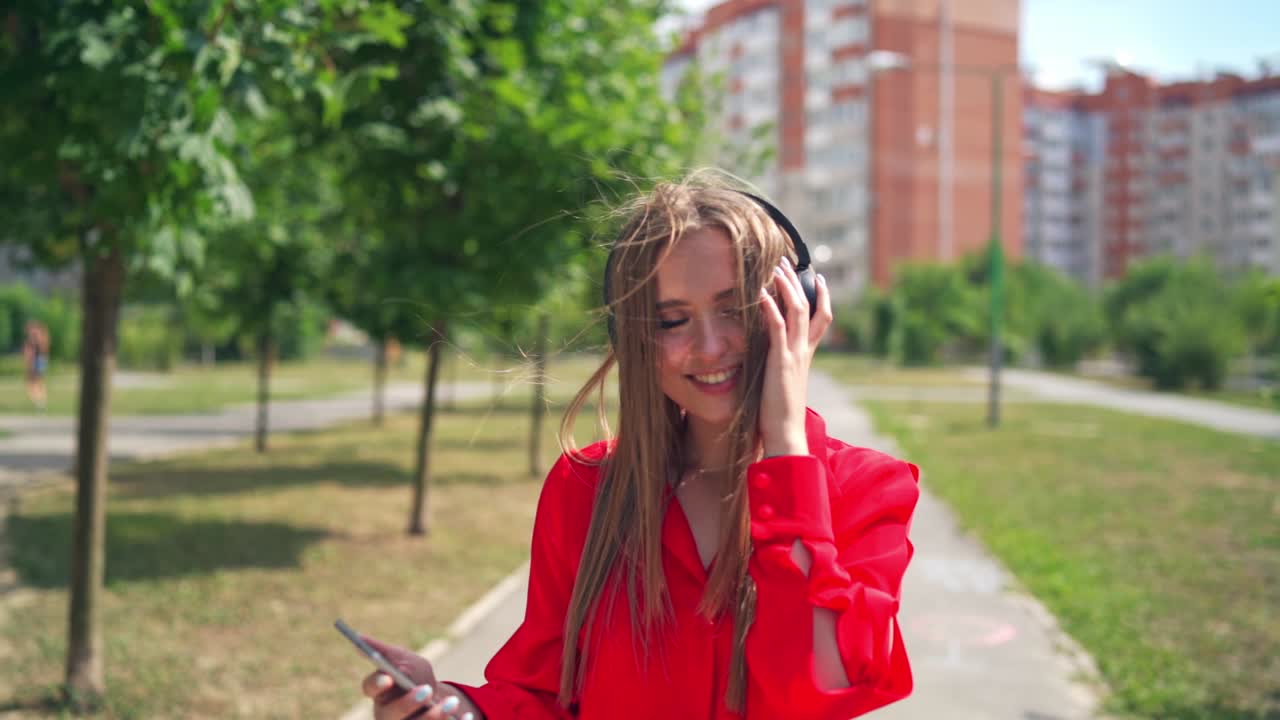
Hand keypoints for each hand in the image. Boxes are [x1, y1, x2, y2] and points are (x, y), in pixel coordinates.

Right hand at [360, 636, 474, 719]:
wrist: (435, 698)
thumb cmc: (415, 676)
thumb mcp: (405, 660)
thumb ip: (385, 652)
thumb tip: (360, 638)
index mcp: (379, 693)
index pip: (370, 688)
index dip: (377, 683)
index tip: (389, 676)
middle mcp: (387, 716)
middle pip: (391, 714)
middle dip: (408, 703)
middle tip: (426, 690)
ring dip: (434, 716)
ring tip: (452, 703)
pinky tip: (467, 716)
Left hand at [758, 256, 831, 456]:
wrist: (785, 433)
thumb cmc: (780, 413)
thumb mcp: (783, 382)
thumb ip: (782, 365)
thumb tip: (774, 357)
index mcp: (806, 356)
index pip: (821, 320)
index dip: (823, 297)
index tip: (818, 278)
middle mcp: (804, 351)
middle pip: (810, 308)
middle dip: (800, 283)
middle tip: (789, 262)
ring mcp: (794, 355)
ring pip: (797, 311)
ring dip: (787, 287)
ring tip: (777, 268)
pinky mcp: (781, 361)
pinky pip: (778, 328)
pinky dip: (771, 308)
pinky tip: (762, 293)